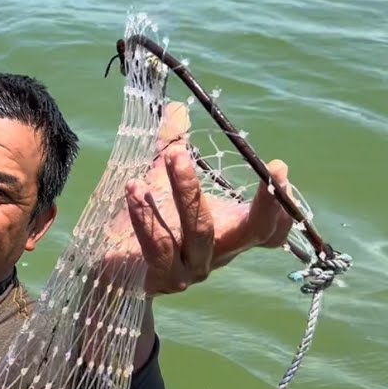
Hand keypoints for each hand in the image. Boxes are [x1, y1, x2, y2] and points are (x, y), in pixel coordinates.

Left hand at [111, 101, 294, 295]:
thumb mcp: (161, 178)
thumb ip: (172, 145)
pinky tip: (134, 190)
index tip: (278, 167)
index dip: (283, 203)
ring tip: (171, 157)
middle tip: (260, 165)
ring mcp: (192, 271)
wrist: (105, 263)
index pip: (270, 228)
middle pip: (251, 230)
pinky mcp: (161, 280)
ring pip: (201, 233)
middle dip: (258, 198)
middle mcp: (218, 254)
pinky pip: (160, 249)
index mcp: (228, 233)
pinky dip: (148, 218)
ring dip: (188, 191)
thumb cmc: (145, 218)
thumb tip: (177, 108)